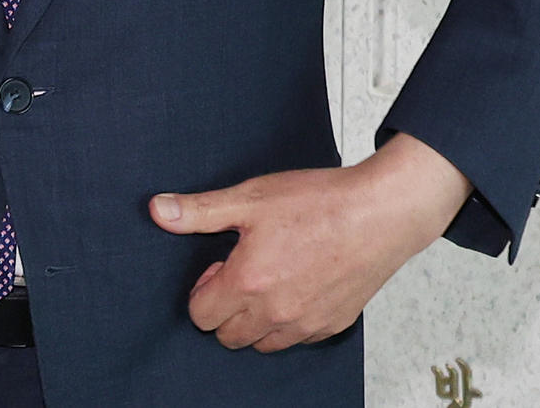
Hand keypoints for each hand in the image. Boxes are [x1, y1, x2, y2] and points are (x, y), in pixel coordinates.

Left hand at [148, 133, 471, 352]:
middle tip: (243, 270)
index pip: (200, 315)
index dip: (204, 287)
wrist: (382, 212)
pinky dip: (289, 321)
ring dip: (256, 319)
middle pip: (227, 336)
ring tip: (270, 277)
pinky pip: (296, 339)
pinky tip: (298, 284)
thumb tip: (158, 211)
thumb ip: (200, 210)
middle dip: (225, 308)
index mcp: (248, 282)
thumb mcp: (251, 196)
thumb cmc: (319, 201)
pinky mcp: (331, 325)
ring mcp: (305, 324)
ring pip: (261, 343)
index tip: (220, 263)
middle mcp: (274, 313)